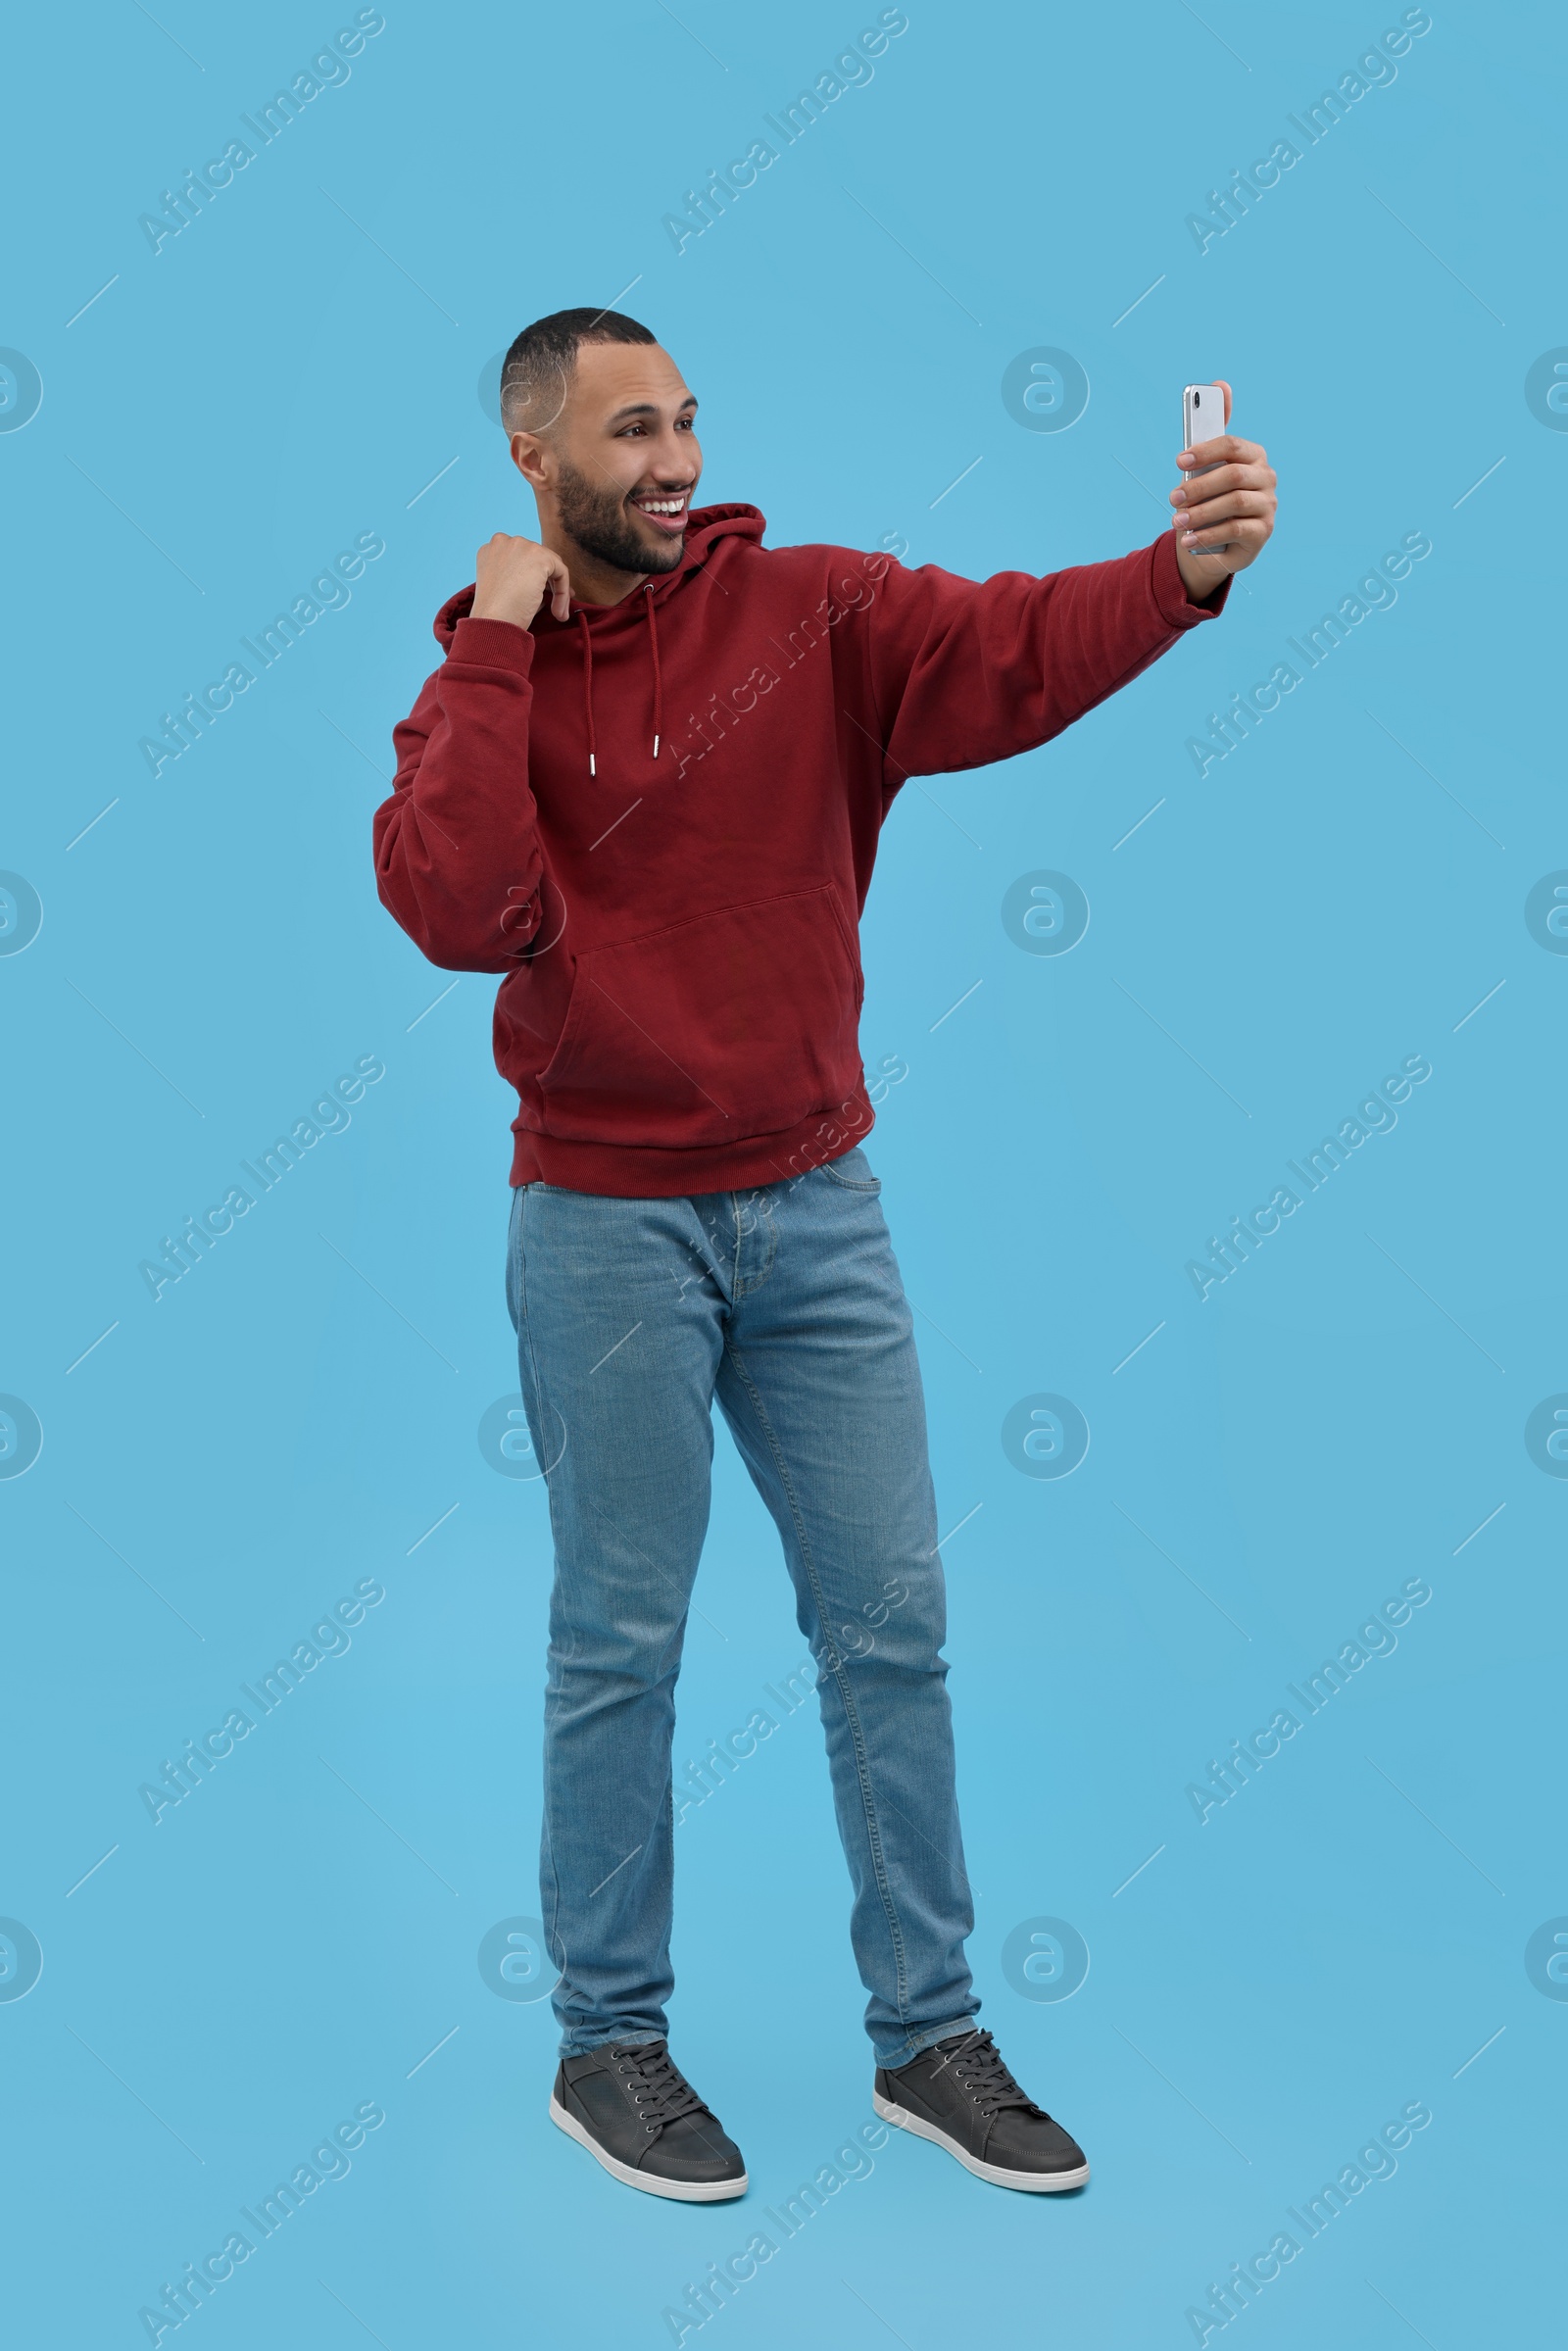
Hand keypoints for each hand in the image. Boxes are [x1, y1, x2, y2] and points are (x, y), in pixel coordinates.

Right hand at [471, 532, 571, 628]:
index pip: (520, 559)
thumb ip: (524, 580)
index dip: (533, 577)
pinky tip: (558, 611)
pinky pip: (561, 572)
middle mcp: (504, 542)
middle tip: (556, 604)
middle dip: (548, 581)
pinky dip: (563, 592)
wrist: (493, 622)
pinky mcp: (539, 556)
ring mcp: (521, 545)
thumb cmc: (497, 614)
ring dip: (557, 589)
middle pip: (536, 557)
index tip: (542, 596)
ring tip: (557, 613)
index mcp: (491, 550)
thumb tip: (549, 587)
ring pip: (551, 564)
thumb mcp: (507, 591)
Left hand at [1170, 381, 1276, 598]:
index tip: (1179, 461)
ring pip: (1235, 503)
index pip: (1232, 445)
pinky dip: (1208, 534)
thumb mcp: (1205, 468)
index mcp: (1252, 455)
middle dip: (1199, 486)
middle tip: (1172, 498)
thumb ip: (1210, 433)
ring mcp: (1268, 504)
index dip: (1205, 451)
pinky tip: (1189, 539)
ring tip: (1177, 521)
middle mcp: (1265, 477)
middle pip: (1233, 475)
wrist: (1217, 542)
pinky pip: (1236, 529)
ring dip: (1201, 512)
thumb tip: (1221, 384)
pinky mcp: (1263, 531)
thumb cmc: (1210, 497)